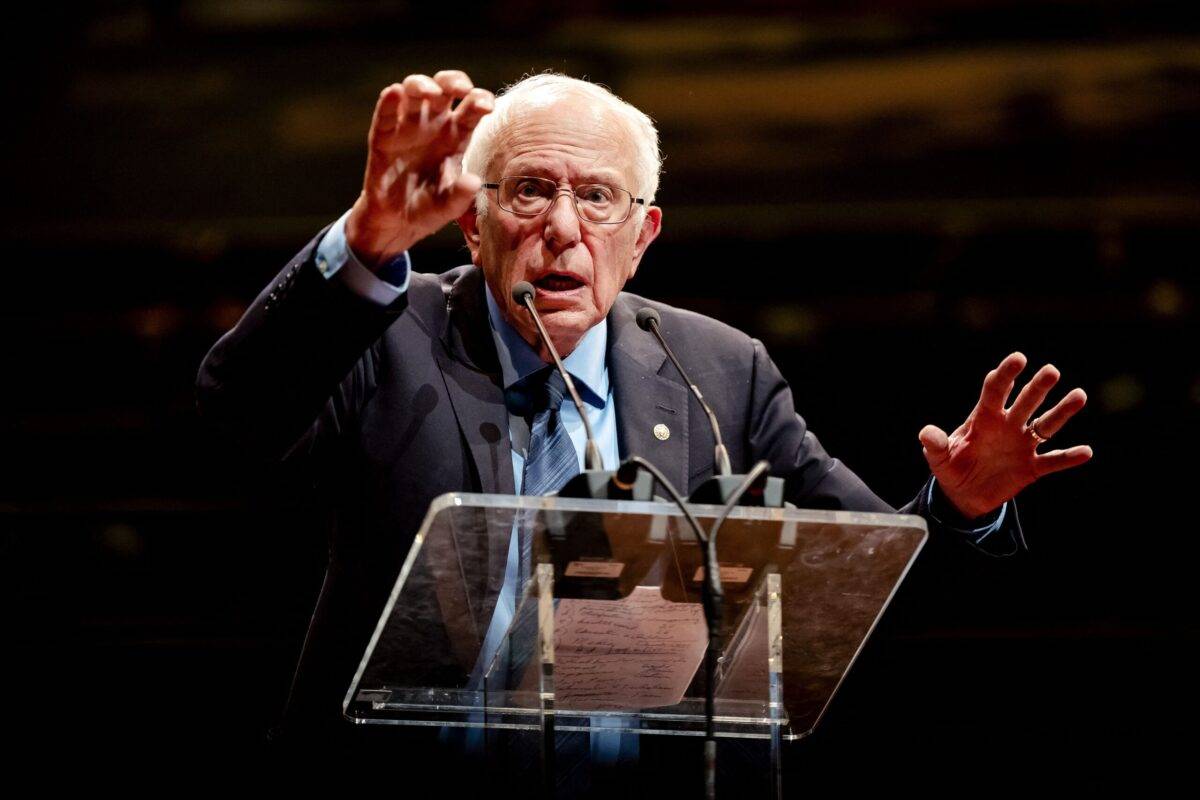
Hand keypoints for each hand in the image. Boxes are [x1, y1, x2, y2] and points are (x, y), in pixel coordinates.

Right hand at [345, 71, 493, 266]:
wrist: (396, 221)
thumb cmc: (429, 208)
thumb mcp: (448, 207)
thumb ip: (461, 196)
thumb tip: (473, 182)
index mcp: (457, 136)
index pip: (471, 108)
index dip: (480, 100)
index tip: (487, 106)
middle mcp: (434, 124)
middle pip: (445, 88)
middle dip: (453, 81)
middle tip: (461, 89)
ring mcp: (408, 127)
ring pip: (414, 91)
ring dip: (421, 85)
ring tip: (430, 93)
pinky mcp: (383, 136)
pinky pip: (385, 113)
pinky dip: (388, 101)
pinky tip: (393, 93)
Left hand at [919, 352, 1092, 519]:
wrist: (963, 494)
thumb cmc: (951, 466)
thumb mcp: (938, 457)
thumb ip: (934, 445)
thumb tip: (926, 433)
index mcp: (984, 417)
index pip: (996, 390)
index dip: (1006, 374)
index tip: (1018, 359)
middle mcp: (1008, 426)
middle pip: (1026, 401)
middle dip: (1038, 387)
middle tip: (1051, 371)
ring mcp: (1022, 445)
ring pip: (1046, 424)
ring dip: (1062, 412)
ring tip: (1079, 395)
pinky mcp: (1032, 467)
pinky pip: (1053, 461)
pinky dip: (1068, 458)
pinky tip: (1086, 452)